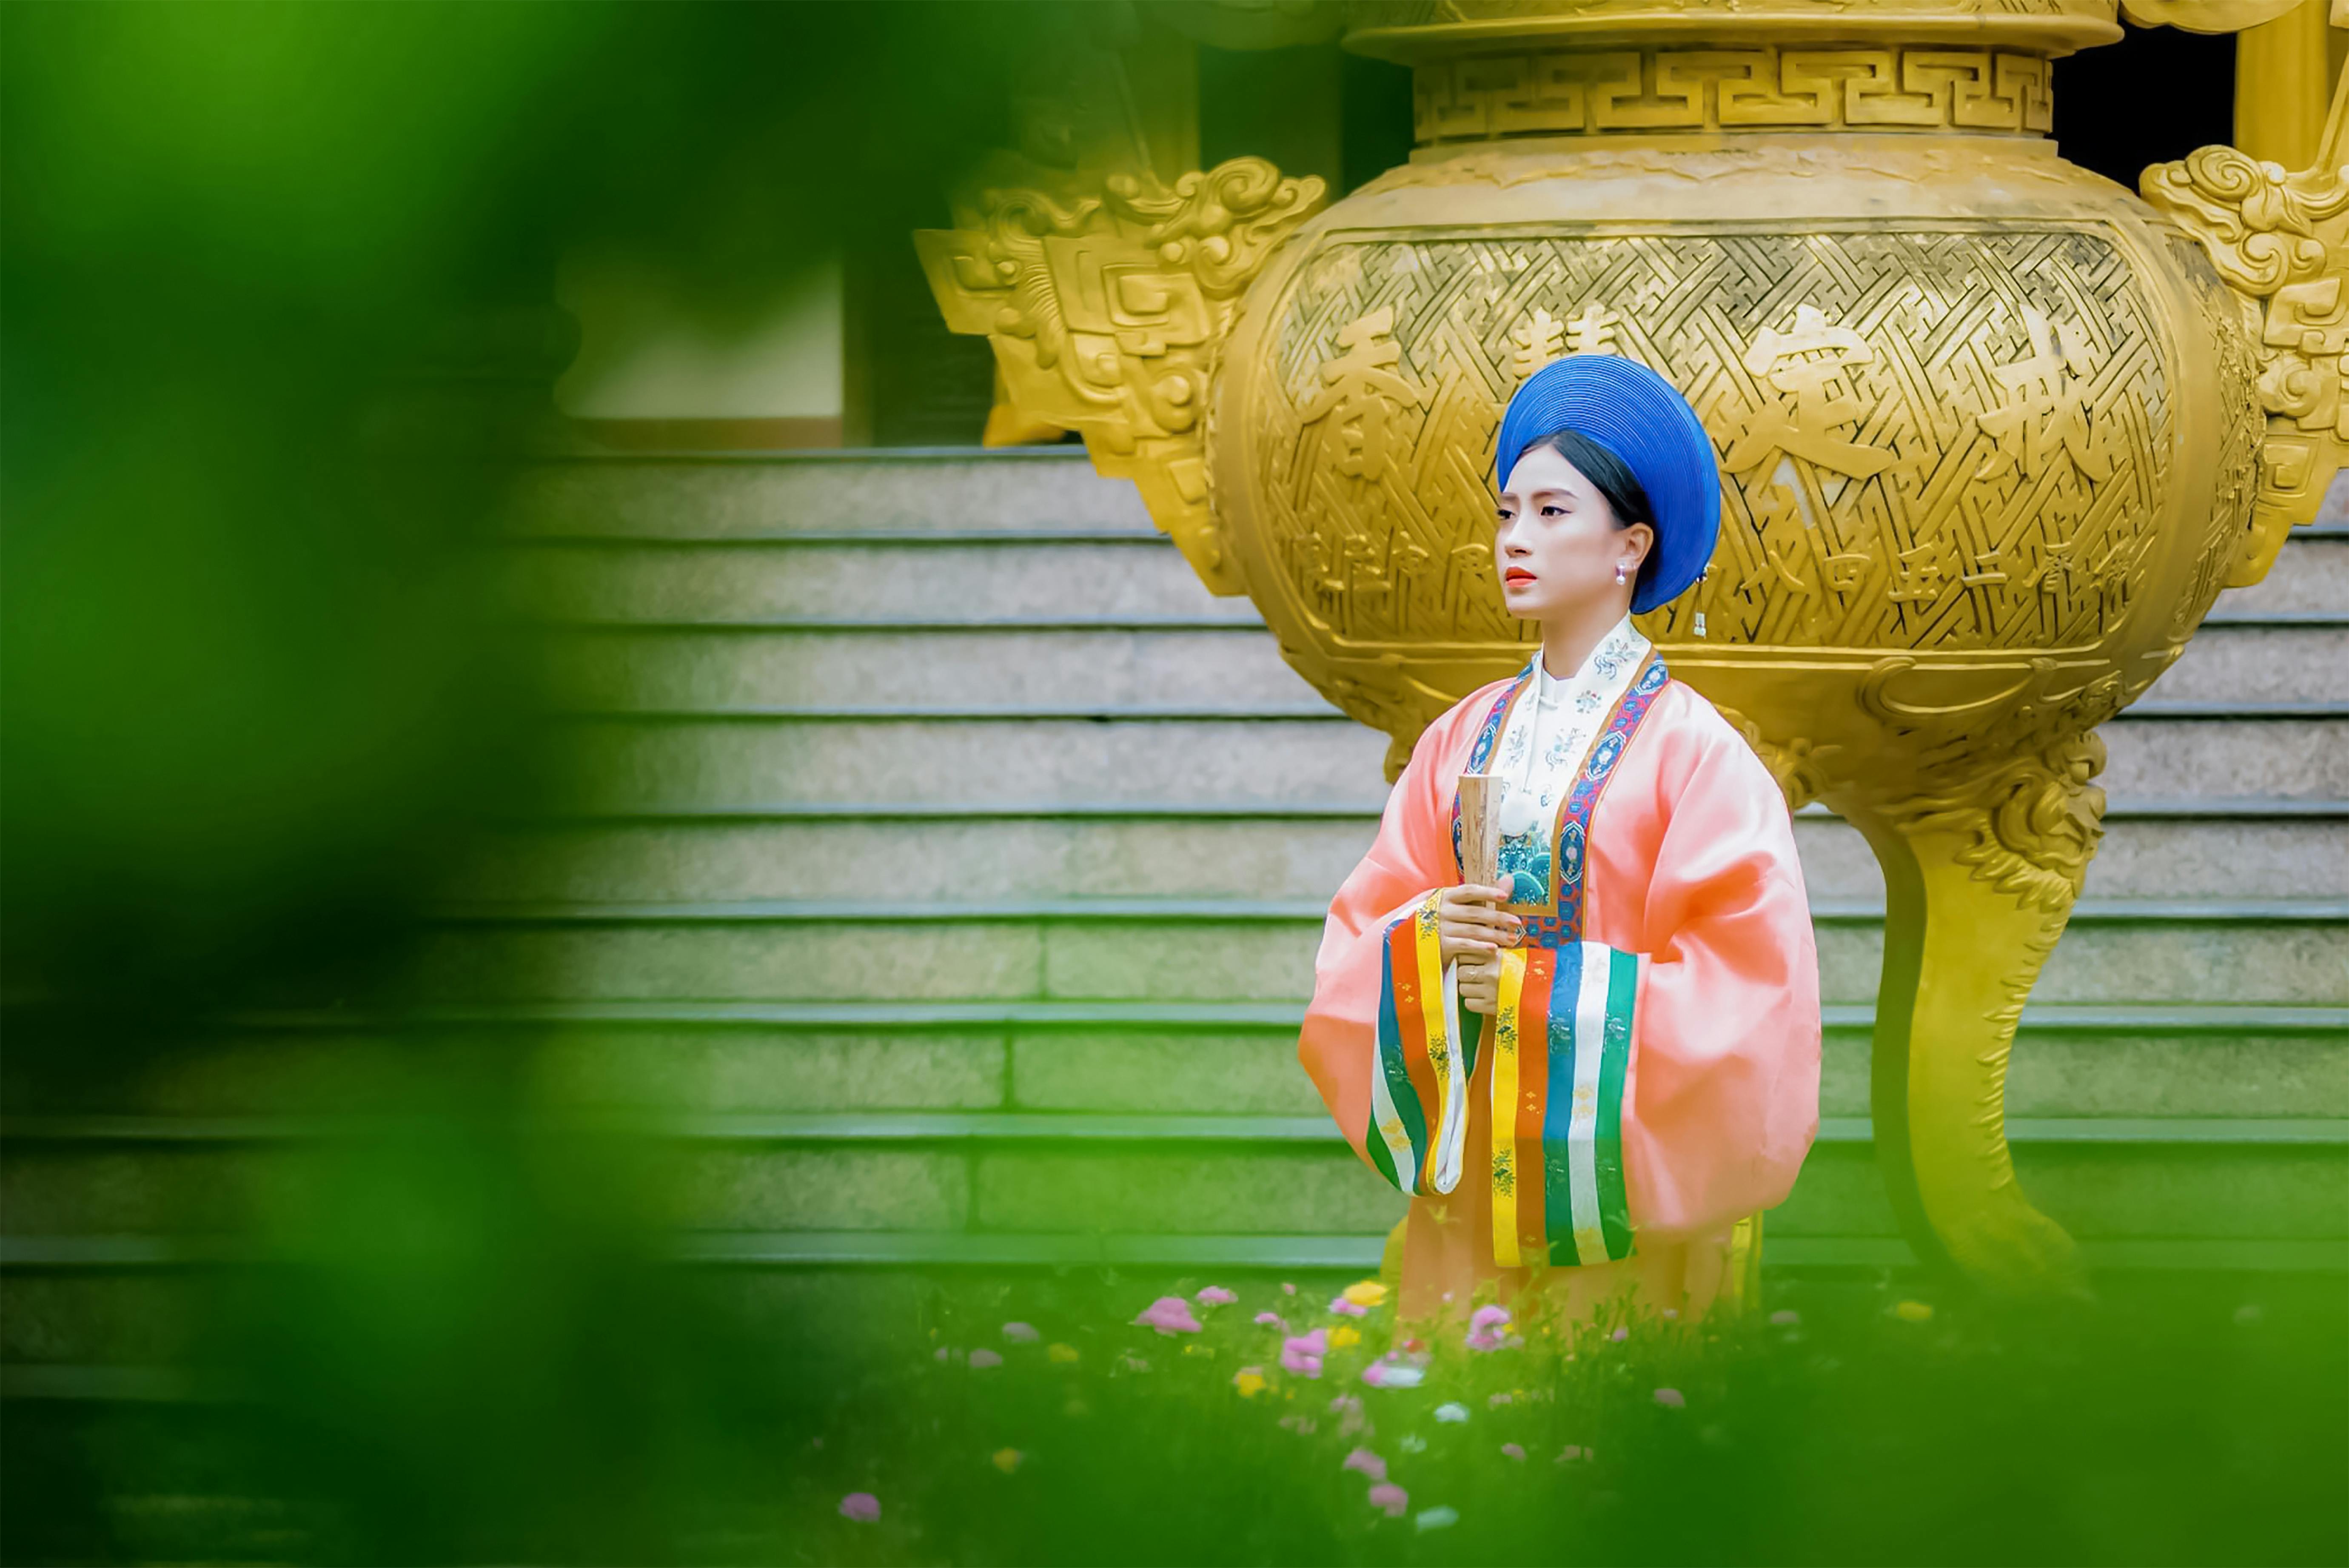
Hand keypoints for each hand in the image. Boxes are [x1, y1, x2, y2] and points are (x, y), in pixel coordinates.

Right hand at [1437, 882, 1519, 1015]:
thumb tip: (1509, 880)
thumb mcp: (1451, 902)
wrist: (1405, 938)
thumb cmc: (1435, 918)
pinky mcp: (1439, 945)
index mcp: (1444, 896)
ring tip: (1511, 939)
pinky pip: (1464, 945)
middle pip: (1475, 913)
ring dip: (1494, 935)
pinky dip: (1480, 947)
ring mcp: (1440, 928)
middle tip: (1517, 923)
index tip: (1504, 897)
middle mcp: (1442, 910)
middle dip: (1498, 918)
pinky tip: (1494, 950)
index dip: (1487, 892)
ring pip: (1473, 930)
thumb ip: (1479, 895)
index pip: (1469, 891)